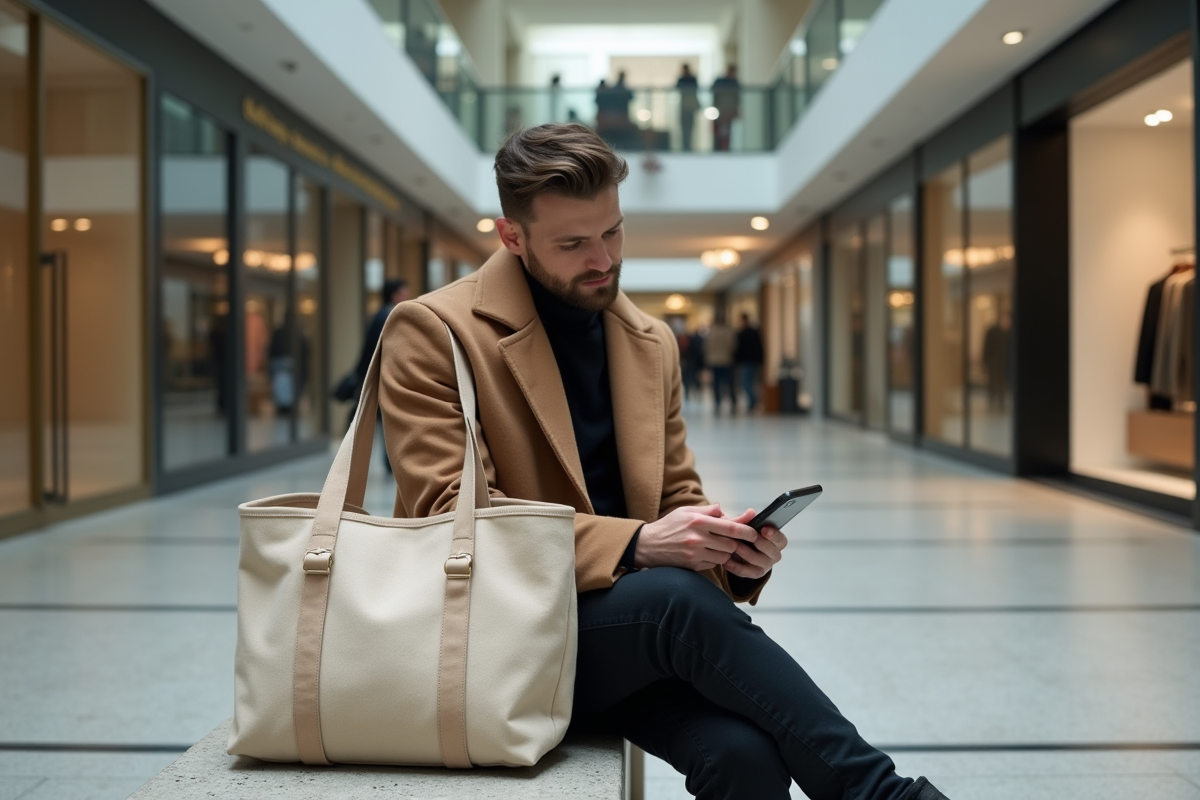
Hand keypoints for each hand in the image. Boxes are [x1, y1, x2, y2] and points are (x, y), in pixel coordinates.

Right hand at [635, 503, 758, 571]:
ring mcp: (695, 554)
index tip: (755, 532)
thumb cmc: (669, 526)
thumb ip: (707, 511)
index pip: (730, 527)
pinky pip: (713, 564)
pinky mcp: (692, 565)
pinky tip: (707, 553)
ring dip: (726, 552)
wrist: (648, 545)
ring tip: (719, 545)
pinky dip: (715, 559)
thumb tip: (724, 510)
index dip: (746, 530)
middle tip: (736, 540)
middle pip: (730, 544)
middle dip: (736, 543)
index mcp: (697, 521)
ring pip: (724, 556)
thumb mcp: (685, 512)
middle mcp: (697, 538)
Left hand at [718, 507, 787, 579]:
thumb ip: (748, 519)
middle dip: (757, 542)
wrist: (740, 551)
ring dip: (745, 553)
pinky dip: (735, 566)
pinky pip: (746, 572)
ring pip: (757, 561)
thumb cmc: (746, 534)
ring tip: (733, 547)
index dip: (773, 534)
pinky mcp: (755, 574)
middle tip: (746, 536)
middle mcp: (774, 554)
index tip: (764, 529)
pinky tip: (726, 560)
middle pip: (770, 550)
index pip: (780, 539)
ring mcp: (766, 565)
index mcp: (777, 541)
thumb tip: (751, 512)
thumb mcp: (745, 525)